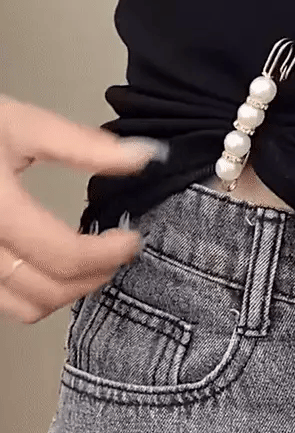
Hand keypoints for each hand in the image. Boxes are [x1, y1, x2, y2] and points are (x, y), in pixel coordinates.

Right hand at [0, 94, 167, 323]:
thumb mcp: (23, 125)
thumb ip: (84, 145)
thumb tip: (143, 155)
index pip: (64, 255)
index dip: (109, 254)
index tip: (131, 239)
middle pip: (48, 290)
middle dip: (95, 275)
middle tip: (117, 251)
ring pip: (25, 307)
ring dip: (68, 290)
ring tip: (91, 260)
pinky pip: (3, 302)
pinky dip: (37, 292)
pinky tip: (53, 264)